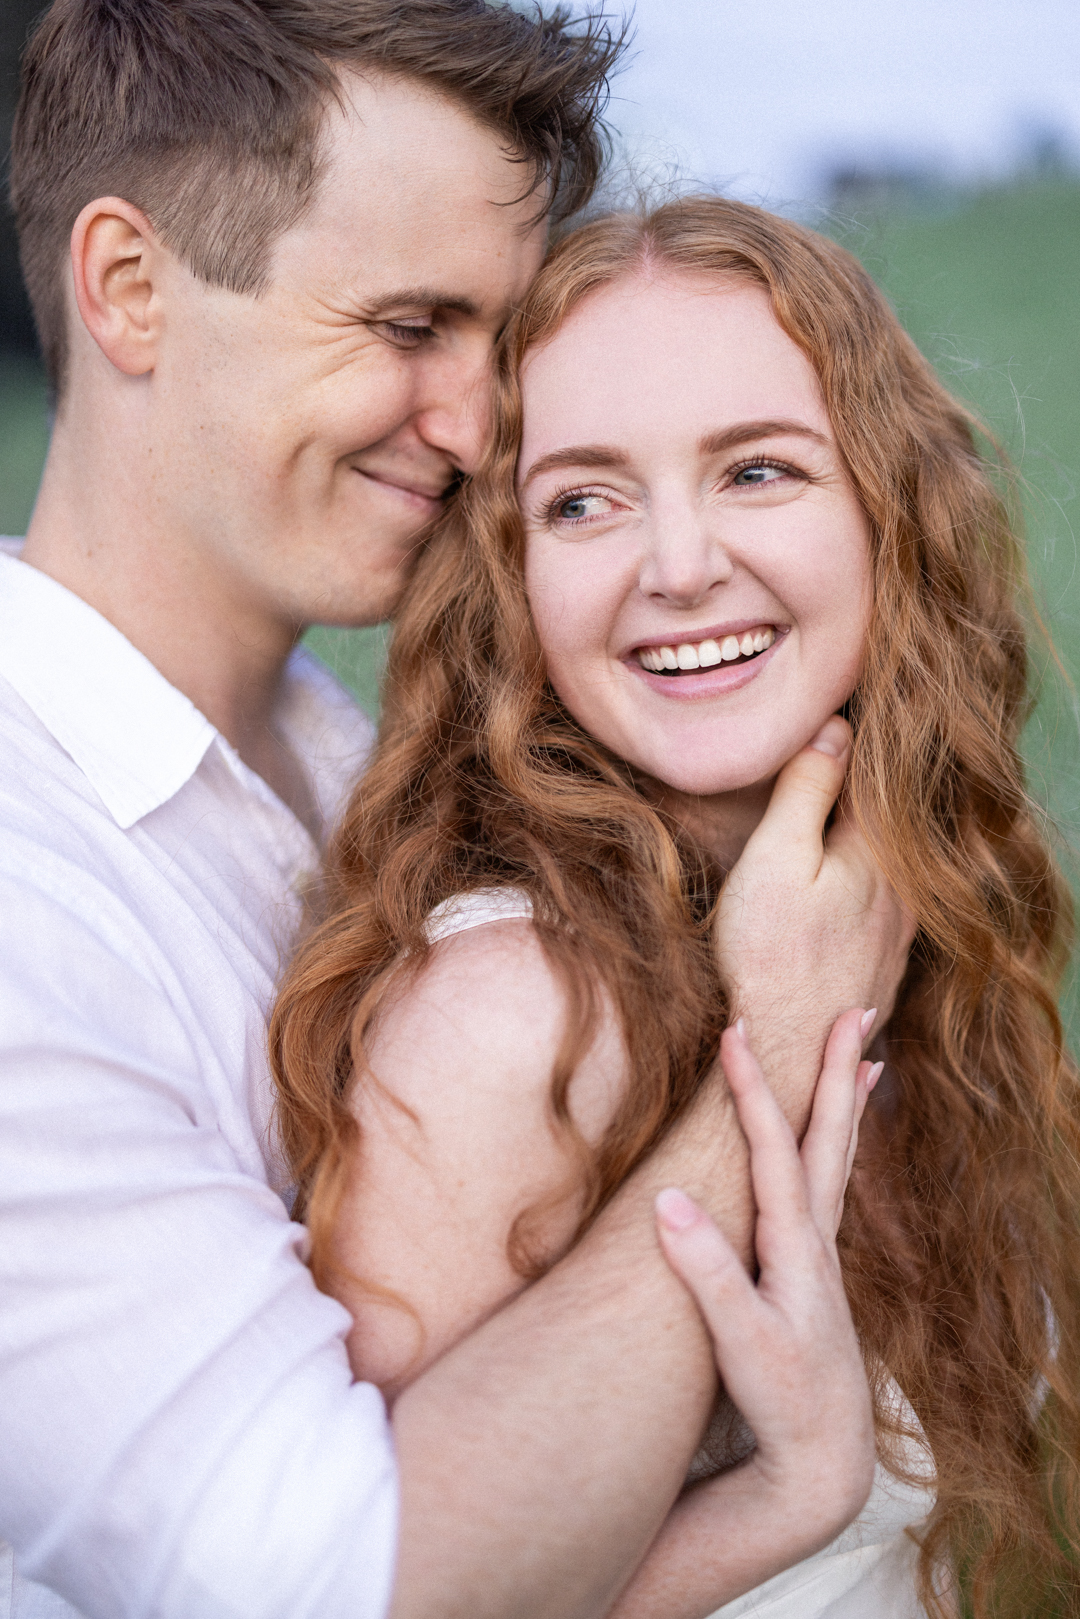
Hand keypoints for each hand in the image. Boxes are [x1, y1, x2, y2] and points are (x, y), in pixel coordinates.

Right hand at [655, 1011, 878, 1556]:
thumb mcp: (740, 1341)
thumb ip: (707, 1272)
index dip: (754, 1089)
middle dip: (836, 1071)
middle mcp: (817, 1239)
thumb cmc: (784, 1399)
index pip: (776, 1149)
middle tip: (856, 1012)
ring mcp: (818, 1253)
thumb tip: (668, 1199)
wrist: (826, 1456)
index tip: (737, 1031)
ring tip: (864, 1057)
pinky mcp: (810, 1271)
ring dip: (845, 1102)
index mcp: (797, 1246)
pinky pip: (827, 1186)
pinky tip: (829, 1144)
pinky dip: (834, 1146)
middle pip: (830, 1137)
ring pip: (836, 1158)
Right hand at [714, 715, 913, 1120]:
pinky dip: (855, 899)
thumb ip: (807, 789)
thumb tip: (837, 729)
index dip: (848, 749)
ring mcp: (899, 939)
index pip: (875, 781)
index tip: (827, 725)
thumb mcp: (776, 855)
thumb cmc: (769, 954)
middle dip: (852, 803)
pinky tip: (826, 907)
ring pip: (883, 876)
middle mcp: (904, 894)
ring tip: (819, 840)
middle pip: (883, 830)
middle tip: (817, 770)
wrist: (785, 1057)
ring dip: (855, 855)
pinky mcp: (882, 975)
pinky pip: (875, 918)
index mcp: (881, 854)